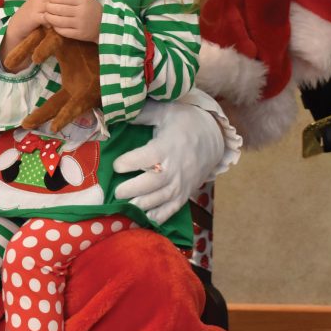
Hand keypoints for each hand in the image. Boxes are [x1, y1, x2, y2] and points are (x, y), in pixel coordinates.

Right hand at [1, 0, 65, 64]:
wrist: (17, 24)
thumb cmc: (31, 13)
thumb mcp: (40, 2)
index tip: (68, 1)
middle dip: (65, 3)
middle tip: (69, 12)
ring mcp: (36, 6)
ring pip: (53, 6)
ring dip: (59, 13)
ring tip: (63, 19)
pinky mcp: (34, 17)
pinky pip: (48, 18)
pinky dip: (52, 22)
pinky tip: (53, 26)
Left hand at [44, 0, 101, 41]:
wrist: (105, 24)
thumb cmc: (92, 8)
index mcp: (83, 0)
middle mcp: (81, 12)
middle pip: (59, 9)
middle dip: (49, 8)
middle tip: (45, 7)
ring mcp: (80, 24)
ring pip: (59, 21)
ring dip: (50, 18)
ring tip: (46, 15)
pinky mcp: (79, 34)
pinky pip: (63, 31)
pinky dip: (56, 28)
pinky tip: (53, 24)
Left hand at [112, 96, 224, 223]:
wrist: (214, 136)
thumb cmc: (184, 121)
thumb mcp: (165, 110)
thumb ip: (142, 114)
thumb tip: (118, 113)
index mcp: (168, 146)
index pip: (148, 156)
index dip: (131, 162)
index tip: (116, 165)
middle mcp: (175, 167)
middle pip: (154, 182)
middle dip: (134, 189)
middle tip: (117, 192)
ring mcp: (182, 182)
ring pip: (162, 198)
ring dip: (143, 205)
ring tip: (126, 207)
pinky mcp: (186, 192)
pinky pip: (174, 208)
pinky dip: (160, 216)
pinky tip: (146, 219)